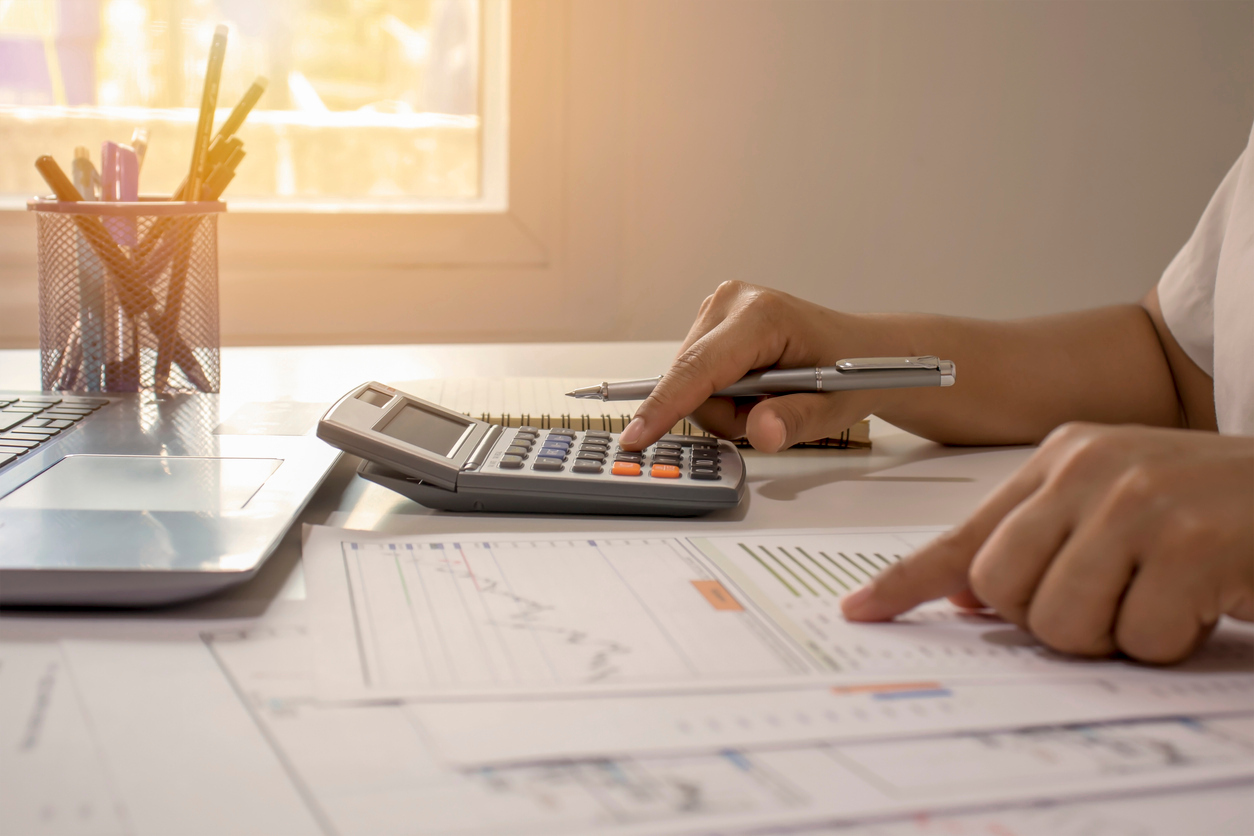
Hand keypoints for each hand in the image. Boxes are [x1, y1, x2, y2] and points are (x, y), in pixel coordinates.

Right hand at [620, 281, 904, 450]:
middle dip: (726, 412)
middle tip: (773, 410)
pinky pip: (695, 376)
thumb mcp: (834, 408)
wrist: (862, 352)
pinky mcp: (710, 323)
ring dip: (726, 405)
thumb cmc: (851, 373)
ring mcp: (717, 309)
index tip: (637, 436)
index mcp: (761, 315)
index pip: (699, 369)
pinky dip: (723, 393)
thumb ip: (795, 420)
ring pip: (690, 383)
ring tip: (769, 397)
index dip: (666, 406)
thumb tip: (761, 431)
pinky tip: (754, 386)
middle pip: (691, 382)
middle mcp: (730, 302)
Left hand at [841, 423, 1253, 663]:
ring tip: (1159, 597)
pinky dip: (1170, 640)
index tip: (861, 610)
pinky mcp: (1190, 544)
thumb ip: (1040, 540)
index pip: (964, 533)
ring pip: (1059, 620)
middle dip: (1047, 620)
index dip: (907, 580)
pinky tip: (1201, 601)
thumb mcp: (1116, 505)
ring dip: (1114, 634)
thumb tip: (967, 596)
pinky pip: (1139, 637)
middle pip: (999, 589)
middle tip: (1109, 602)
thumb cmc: (1213, 506)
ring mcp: (1138, 502)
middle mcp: (1090, 470)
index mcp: (1062, 458)